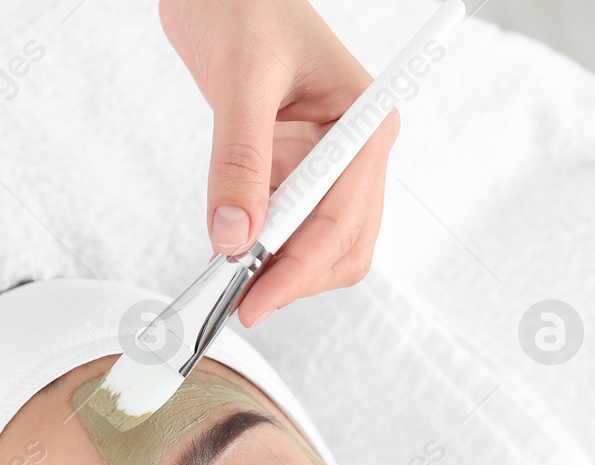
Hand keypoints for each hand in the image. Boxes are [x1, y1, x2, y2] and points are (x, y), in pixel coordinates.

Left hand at [159, 0, 400, 326]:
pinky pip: (292, 228)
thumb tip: (232, 235)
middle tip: (238, 304)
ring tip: (230, 286)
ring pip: (324, 247)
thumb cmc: (244, 6)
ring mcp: (329, 164)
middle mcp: (356, 150)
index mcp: (364, 123)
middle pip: (344, 245)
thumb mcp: (240, 81)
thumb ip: (238, 159)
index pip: (342, 217)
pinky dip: (266, 251)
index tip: (254, 300)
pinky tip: (231, 255)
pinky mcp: (297, 169)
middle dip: (295, 278)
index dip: (299, 267)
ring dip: (282, 271)